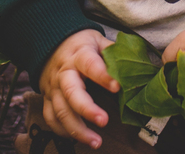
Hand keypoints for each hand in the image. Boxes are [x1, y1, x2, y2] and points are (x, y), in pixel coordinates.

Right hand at [38, 29, 119, 148]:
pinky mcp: (47, 98)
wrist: (51, 43)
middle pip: (71, 92)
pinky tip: (77, 138)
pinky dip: (62, 131)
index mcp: (79, 55)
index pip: (90, 64)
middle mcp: (64, 72)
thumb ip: (114, 53)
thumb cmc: (81, 45)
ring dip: (77, 129)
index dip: (103, 75)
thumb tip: (136, 66)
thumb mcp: (98, 41)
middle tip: (104, 121)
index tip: (117, 87)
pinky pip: (50, 118)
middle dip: (87, 109)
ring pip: (61, 110)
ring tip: (96, 142)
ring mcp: (53, 87)